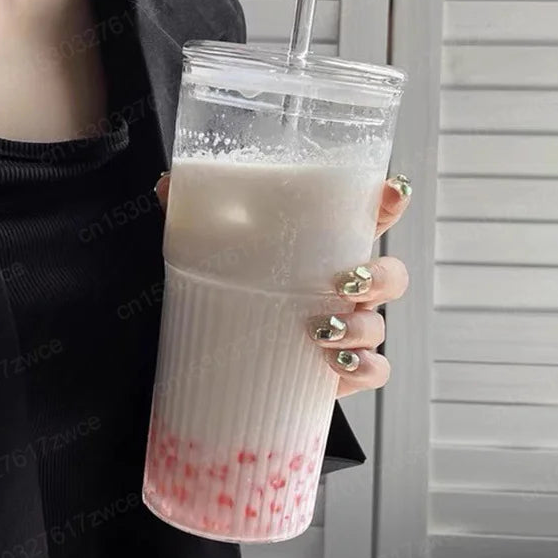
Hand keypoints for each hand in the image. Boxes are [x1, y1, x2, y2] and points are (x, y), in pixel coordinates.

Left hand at [154, 172, 410, 398]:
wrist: (217, 360)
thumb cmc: (226, 296)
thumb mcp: (207, 255)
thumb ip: (191, 217)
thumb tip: (166, 184)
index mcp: (320, 253)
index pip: (365, 221)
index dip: (387, 204)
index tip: (391, 192)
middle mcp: (342, 290)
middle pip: (390, 274)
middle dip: (380, 274)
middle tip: (345, 280)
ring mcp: (346, 332)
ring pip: (380, 324)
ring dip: (362, 327)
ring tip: (322, 330)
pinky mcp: (339, 373)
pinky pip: (373, 371)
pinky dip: (363, 368)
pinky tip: (335, 365)